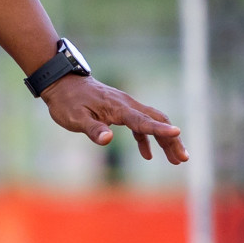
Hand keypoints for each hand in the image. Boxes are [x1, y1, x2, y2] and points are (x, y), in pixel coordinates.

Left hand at [41, 74, 187, 163]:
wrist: (60, 83)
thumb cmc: (66, 102)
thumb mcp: (74, 118)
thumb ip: (93, 129)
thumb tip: (108, 139)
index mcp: (118, 108)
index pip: (143, 121)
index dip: (160, 130)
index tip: (178, 134)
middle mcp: (126, 104)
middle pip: (156, 120)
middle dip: (171, 139)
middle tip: (182, 158)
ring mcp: (124, 105)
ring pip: (151, 121)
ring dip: (164, 139)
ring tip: (176, 159)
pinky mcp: (119, 109)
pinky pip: (139, 123)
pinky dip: (147, 137)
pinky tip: (148, 154)